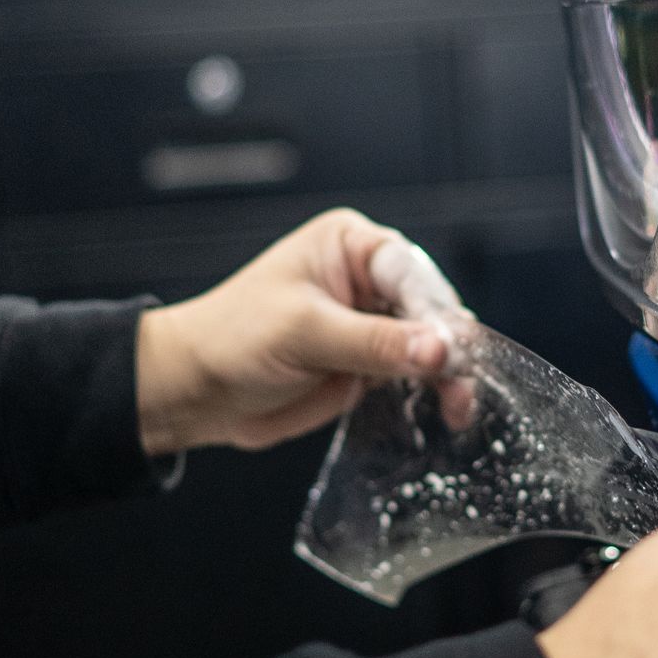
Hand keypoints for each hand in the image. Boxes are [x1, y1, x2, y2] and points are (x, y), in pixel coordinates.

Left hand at [136, 209, 468, 455]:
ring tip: (458, 405)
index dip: (432, 311)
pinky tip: (447, 411)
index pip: (408, 273)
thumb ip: (374, 342)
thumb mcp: (304, 333)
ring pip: (431, 344)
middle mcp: (367, 279)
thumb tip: (439, 349)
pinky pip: (415, 374)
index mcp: (349, 245)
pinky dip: (433, 392)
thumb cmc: (232, 339)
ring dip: (448, 374)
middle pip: (430, 307)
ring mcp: (372, 324)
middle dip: (448, 345)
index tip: (450, 348)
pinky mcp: (371, 365)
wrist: (197, 390)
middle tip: (460, 382)